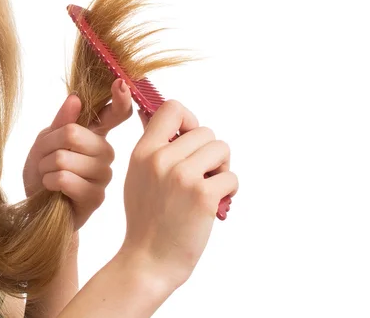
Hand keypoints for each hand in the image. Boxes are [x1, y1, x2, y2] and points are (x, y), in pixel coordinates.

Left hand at [23, 78, 133, 230]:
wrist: (37, 205)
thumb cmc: (43, 170)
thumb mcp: (45, 141)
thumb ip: (61, 121)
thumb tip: (75, 98)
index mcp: (96, 133)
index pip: (116, 112)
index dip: (120, 98)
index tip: (120, 83)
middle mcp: (105, 151)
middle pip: (72, 134)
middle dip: (48, 147)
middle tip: (46, 160)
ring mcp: (104, 174)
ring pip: (64, 158)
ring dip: (46, 168)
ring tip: (49, 177)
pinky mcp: (97, 196)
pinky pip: (65, 178)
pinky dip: (49, 182)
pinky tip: (52, 189)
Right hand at [118, 100, 238, 290]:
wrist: (148, 261)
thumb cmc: (146, 219)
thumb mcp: (137, 174)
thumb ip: (153, 147)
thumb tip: (168, 119)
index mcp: (143, 151)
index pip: (172, 108)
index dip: (188, 120)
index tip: (188, 139)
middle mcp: (161, 158)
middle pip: (205, 131)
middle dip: (209, 152)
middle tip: (201, 173)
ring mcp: (182, 176)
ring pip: (221, 148)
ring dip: (221, 167)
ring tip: (209, 186)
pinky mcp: (203, 195)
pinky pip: (231, 176)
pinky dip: (228, 189)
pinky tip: (214, 204)